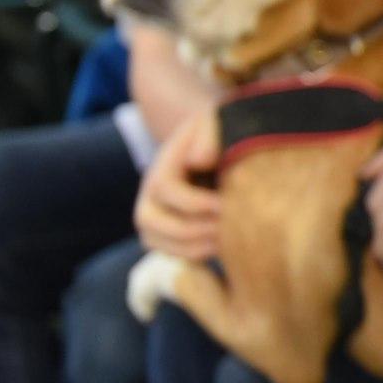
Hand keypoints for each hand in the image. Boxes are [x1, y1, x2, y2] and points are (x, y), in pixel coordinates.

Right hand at [134, 106, 221, 259]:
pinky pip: (174, 257)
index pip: (165, 189)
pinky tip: (227, 250)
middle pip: (153, 222)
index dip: (196, 202)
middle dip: (196, 229)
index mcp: (162, 167)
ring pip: (160, 244)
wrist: (222, 154)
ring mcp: (155, 220)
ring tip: (231, 241)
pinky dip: (199, 258)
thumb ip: (210, 135)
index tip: (228, 204)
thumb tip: (198, 160)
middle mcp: (150, 195)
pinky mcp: (168, 240)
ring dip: (198, 248)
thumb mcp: (218, 124)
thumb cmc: (224, 138)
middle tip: (232, 229)